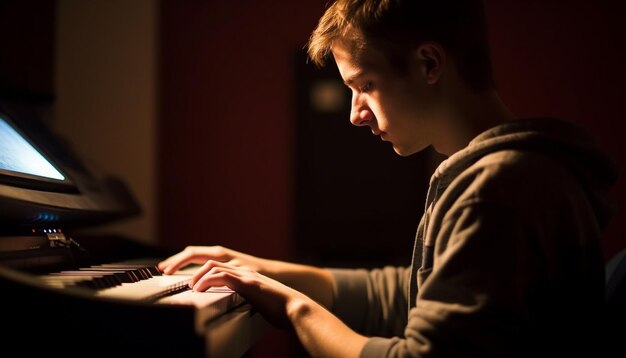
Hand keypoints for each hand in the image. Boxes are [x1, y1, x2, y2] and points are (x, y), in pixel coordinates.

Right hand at [157, 245, 262, 274]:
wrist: (272, 272)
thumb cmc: (258, 273)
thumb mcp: (239, 274)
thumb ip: (223, 275)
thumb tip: (207, 277)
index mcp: (219, 254)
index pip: (192, 254)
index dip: (177, 262)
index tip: (166, 270)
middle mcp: (218, 253)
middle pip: (190, 253)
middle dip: (174, 260)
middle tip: (161, 269)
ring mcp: (220, 256)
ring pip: (195, 256)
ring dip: (181, 262)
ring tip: (168, 270)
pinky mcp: (222, 262)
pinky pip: (200, 260)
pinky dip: (189, 265)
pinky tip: (186, 272)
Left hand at [189, 259, 308, 328]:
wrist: (294, 307)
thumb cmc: (278, 307)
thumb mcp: (256, 298)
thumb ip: (243, 295)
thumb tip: (233, 304)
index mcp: (243, 271)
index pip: (213, 259)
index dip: (194, 263)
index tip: (178, 268)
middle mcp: (242, 268)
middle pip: (207, 256)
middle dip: (185, 261)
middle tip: (170, 271)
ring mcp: (244, 274)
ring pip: (212, 264)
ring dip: (196, 275)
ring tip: (190, 286)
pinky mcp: (246, 283)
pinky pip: (221, 276)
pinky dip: (206, 281)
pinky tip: (200, 290)